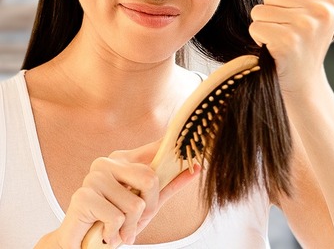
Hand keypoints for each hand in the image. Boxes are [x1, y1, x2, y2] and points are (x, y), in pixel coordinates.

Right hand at [42, 141, 199, 247]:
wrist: (81, 246)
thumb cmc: (115, 222)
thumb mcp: (148, 204)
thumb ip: (170, 185)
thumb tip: (197, 166)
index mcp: (123, 159)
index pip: (156, 148)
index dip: (173, 150)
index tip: (195, 153)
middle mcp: (106, 163)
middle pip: (150, 178)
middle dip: (147, 207)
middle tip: (133, 219)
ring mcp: (92, 178)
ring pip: (135, 204)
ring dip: (129, 226)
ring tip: (116, 228)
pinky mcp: (82, 197)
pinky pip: (118, 217)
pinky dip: (115, 233)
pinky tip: (104, 233)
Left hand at [249, 0, 333, 93]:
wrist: (303, 82)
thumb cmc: (305, 42)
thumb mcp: (317, 12)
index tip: (298, 13)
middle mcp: (323, 11)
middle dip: (273, 11)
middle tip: (288, 31)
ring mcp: (306, 26)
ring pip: (261, 10)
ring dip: (265, 26)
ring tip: (281, 40)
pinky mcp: (288, 42)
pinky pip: (256, 27)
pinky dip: (259, 39)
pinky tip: (274, 49)